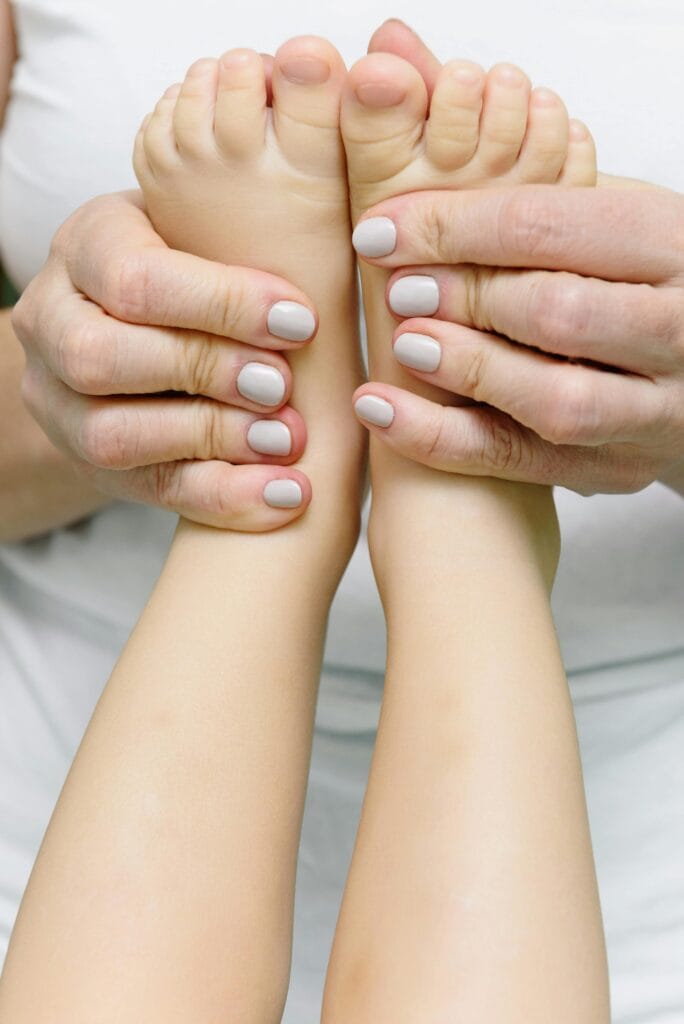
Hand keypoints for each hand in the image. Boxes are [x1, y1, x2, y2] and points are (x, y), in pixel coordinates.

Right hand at [13, 191, 318, 528]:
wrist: (136, 325)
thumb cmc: (191, 264)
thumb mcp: (207, 226)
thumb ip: (252, 230)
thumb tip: (361, 237)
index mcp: (83, 247)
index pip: (132, 278)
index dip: (219, 304)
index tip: (300, 321)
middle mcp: (51, 324)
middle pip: (105, 358)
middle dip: (206, 371)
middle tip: (284, 385)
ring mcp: (60, 403)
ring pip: (112, 437)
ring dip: (213, 440)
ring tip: (288, 440)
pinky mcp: (91, 463)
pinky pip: (148, 490)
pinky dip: (223, 497)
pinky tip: (284, 496)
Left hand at [351, 183, 683, 494]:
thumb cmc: (643, 277)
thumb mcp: (613, 214)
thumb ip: (536, 187)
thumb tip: (415, 136)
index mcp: (674, 245)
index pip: (548, 226)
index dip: (451, 228)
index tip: (380, 232)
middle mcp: (679, 329)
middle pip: (556, 313)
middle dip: (462, 298)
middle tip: (398, 289)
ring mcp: (655, 410)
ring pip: (555, 400)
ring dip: (465, 369)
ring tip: (404, 344)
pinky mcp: (619, 467)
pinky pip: (523, 462)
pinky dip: (442, 440)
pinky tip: (383, 412)